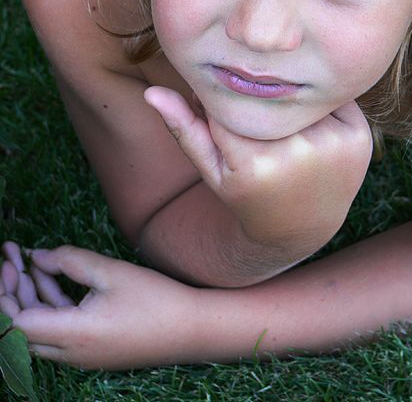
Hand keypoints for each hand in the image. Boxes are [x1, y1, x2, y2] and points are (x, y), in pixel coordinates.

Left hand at [0, 242, 199, 368]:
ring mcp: (82, 356)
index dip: (5, 292)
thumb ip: (70, 261)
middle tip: (13, 257)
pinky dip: (50, 307)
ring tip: (29, 263)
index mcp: (74, 334)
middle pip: (22, 328)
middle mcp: (71, 353)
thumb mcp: (112, 272)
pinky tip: (52, 280)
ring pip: (39, 330)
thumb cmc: (156, 299)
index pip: (15, 323)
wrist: (191, 329)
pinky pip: (58, 332)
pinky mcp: (93, 352)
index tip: (9, 261)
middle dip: (12, 291)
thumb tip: (36, 256)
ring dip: (30, 298)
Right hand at [145, 87, 372, 251]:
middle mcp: (298, 151)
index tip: (229, 117)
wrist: (302, 226)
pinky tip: (313, 128)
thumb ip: (184, 130)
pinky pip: (333, 98)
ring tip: (286, 127)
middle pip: (267, 95)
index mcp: (255, 161)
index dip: (226, 104)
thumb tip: (153, 93)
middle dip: (259, 101)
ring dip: (290, 100)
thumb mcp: (213, 171)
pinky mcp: (360, 137)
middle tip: (261, 121)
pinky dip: (321, 105)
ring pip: (299, 93)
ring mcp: (333, 143)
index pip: (230, 102)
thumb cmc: (249, 195)